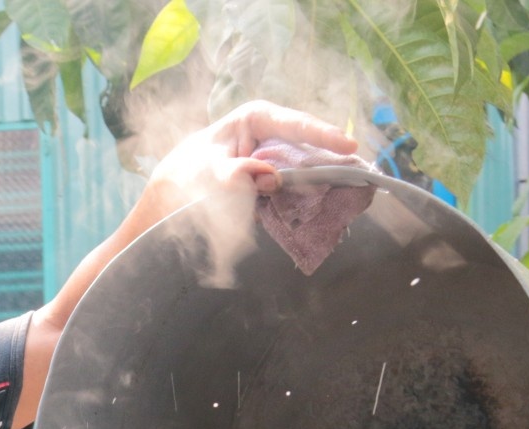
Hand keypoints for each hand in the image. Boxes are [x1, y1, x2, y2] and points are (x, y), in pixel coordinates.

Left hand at [136, 101, 356, 223]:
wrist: (169, 204)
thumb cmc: (186, 179)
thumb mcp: (206, 175)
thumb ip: (235, 176)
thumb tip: (270, 178)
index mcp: (251, 120)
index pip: (291, 123)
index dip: (321, 134)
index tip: (347, 146)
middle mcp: (267, 136)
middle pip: (305, 145)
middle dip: (330, 160)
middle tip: (359, 175)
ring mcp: (271, 161)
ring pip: (303, 168)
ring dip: (323, 182)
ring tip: (352, 192)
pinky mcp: (271, 185)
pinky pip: (294, 190)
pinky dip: (307, 200)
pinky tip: (326, 208)